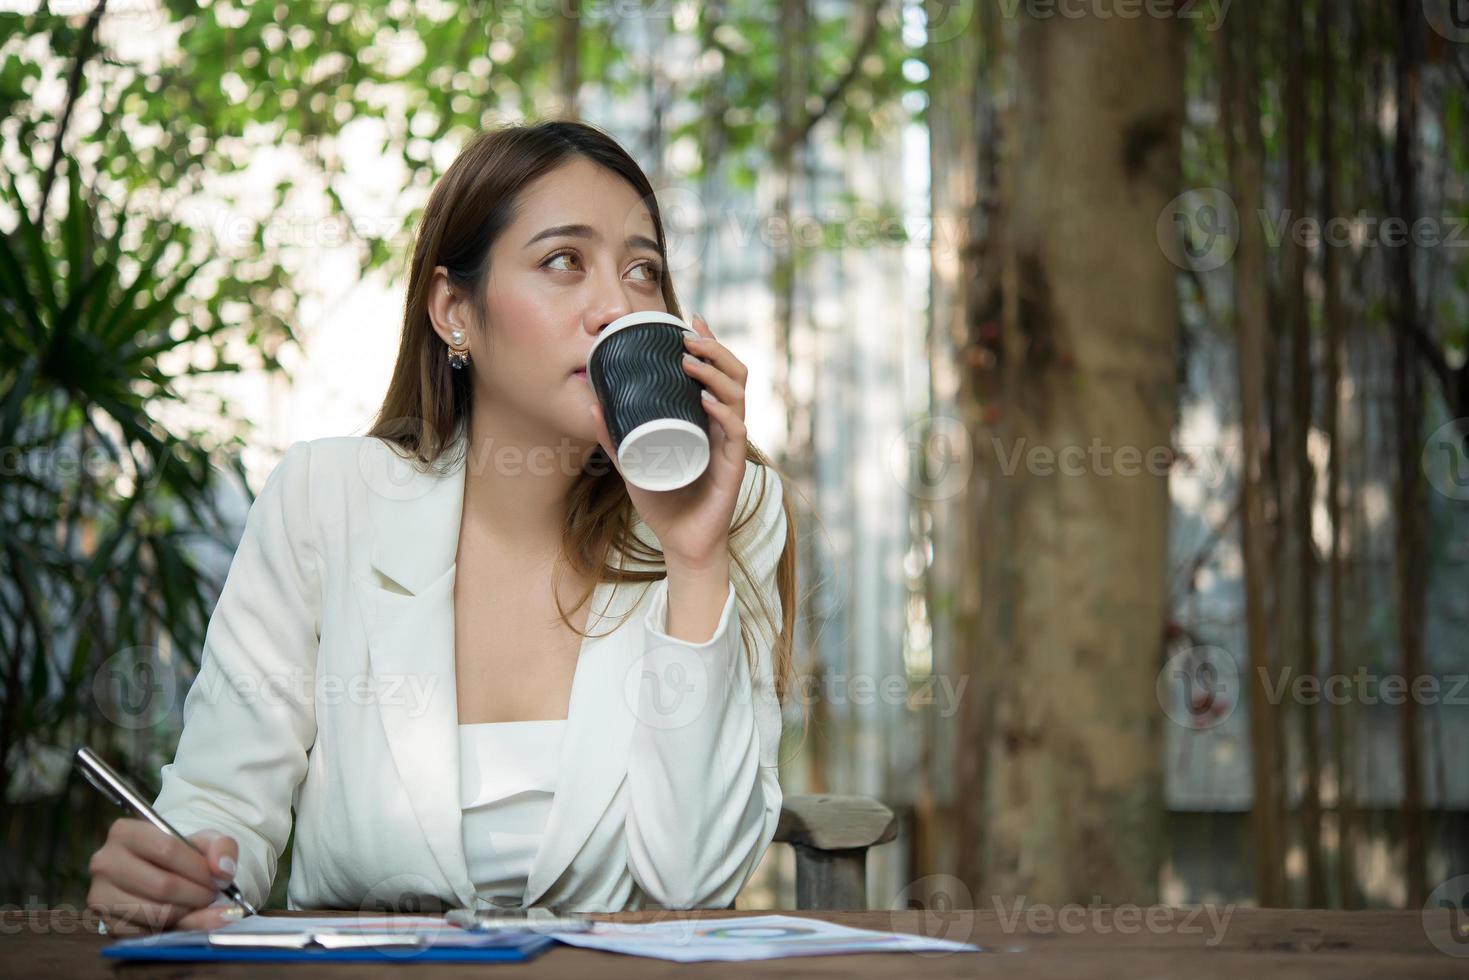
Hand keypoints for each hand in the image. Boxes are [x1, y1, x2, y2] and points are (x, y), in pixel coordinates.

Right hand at [86, 819, 243, 933]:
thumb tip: (223, 871)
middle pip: (163, 885)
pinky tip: (182, 916)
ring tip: (198, 902)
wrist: (160, 873)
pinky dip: (172, 928)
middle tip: (212, 894)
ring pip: (156, 912)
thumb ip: (222, 847)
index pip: (167, 849)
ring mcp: (100, 895)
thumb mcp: (204, 841)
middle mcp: (104, 862)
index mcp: (124, 832)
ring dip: (188, 913)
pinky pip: (148, 933)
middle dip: (197, 894)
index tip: (218, 878)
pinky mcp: (106, 923)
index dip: (199, 868)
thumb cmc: (181, 854)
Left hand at [588, 313, 746, 568]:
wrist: (681, 543)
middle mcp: (724, 426)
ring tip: (691, 360)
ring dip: (716, 374)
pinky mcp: (733, 467)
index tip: (690, 320)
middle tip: (689, 337)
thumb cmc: (664, 501)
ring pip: (737, 397)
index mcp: (706, 419)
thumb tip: (591, 404)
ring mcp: (730, 445)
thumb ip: (615, 436)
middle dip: (714, 350)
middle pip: (733, 375)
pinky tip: (708, 401)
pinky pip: (735, 433)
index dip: (709, 343)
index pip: (716, 372)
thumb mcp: (633, 463)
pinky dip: (724, 413)